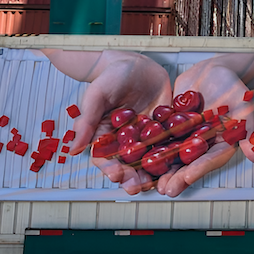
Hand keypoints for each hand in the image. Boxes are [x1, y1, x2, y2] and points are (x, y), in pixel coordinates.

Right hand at [45, 50, 173, 194]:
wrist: (136, 65)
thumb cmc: (111, 77)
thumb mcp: (97, 96)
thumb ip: (87, 122)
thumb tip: (73, 149)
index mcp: (105, 137)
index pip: (105, 158)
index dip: (110, 169)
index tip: (116, 177)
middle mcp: (125, 142)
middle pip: (128, 165)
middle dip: (132, 178)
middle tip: (138, 188)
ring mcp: (146, 138)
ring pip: (149, 161)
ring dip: (153, 174)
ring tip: (158, 185)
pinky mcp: (164, 131)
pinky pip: (169, 146)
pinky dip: (174, 156)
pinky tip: (179, 165)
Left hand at [155, 61, 253, 196]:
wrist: (214, 69)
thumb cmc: (233, 85)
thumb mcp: (243, 106)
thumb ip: (249, 129)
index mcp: (221, 144)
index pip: (210, 160)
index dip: (198, 170)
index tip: (185, 178)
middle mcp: (202, 145)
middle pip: (189, 164)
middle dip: (176, 177)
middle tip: (164, 189)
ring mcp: (186, 138)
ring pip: (172, 156)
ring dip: (160, 170)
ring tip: (148, 182)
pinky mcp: (171, 128)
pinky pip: (159, 140)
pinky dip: (148, 148)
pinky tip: (134, 157)